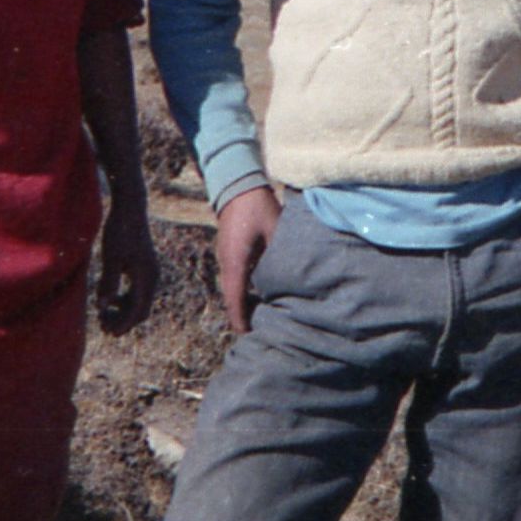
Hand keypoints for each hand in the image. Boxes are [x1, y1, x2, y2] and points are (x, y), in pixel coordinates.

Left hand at [97, 194, 159, 334]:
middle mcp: (152, 278)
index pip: (137, 311)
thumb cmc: (119, 230)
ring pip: (139, 303)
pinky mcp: (144, 269)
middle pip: (141, 311)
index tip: (107, 332)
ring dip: (123, 313)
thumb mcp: (111, 256)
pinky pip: (137, 293)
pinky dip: (124, 301)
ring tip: (103, 313)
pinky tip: (109, 297)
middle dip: (123, 322)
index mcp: (146, 277)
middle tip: (102, 325)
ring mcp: (149, 273)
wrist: (130, 209)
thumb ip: (109, 281)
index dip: (123, 325)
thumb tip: (103, 306)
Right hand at [213, 184, 280, 334]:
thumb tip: (295, 277)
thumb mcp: (275, 230)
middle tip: (259, 333)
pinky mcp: (229, 253)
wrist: (236, 185)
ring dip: (242, 304)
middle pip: (232, 299)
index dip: (241, 320)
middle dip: (242, 316)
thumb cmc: (257, 206)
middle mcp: (227, 264)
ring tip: (259, 319)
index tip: (248, 335)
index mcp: (236, 262)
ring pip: (232, 289)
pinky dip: (242, 291)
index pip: (236, 299)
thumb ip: (282, 255)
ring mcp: (225, 258)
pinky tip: (259, 295)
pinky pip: (234, 279)